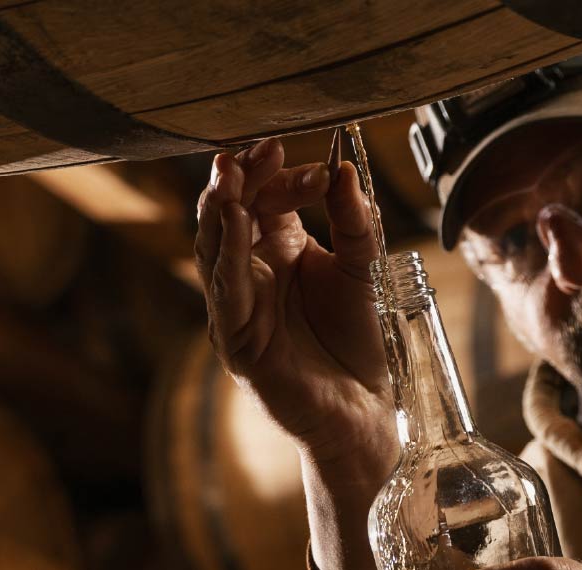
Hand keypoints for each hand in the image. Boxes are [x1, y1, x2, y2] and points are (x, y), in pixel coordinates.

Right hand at [193, 137, 394, 469]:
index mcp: (278, 250)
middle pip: (231, 214)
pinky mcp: (237, 340)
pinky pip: (225, 290)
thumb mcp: (363, 267)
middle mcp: (251, 274)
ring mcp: (238, 307)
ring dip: (220, 207)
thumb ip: (354, 220)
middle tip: (261, 150)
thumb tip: (345, 167)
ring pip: (215, 247)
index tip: (313, 164)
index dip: (283, 177)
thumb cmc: (358, 340)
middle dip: (241, 179)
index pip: (266, 199)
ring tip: (230, 173)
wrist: (367, 408)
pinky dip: (227, 253)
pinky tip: (233, 221)